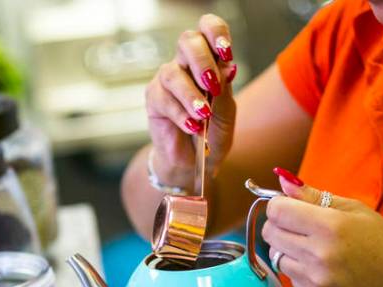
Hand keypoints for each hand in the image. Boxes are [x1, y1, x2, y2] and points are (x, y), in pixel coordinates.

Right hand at [145, 14, 237, 189]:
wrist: (196, 161)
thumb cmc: (212, 132)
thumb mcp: (226, 112)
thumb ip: (226, 89)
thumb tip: (229, 67)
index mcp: (208, 59)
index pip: (208, 28)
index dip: (215, 32)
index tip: (226, 52)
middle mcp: (186, 64)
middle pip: (187, 42)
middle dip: (202, 61)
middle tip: (213, 86)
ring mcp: (167, 80)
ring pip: (173, 73)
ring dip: (191, 94)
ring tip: (203, 115)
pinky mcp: (154, 99)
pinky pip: (164, 100)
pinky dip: (181, 114)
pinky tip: (193, 126)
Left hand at [263, 168, 382, 286]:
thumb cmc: (381, 241)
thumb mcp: (354, 209)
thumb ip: (314, 196)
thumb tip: (283, 181)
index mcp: (330, 226)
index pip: (277, 211)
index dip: (279, 205)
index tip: (290, 207)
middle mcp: (319, 254)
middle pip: (270, 233)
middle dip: (280, 225)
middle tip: (300, 227)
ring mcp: (316, 280)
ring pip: (276, 256)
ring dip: (288, 249)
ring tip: (314, 248)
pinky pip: (290, 277)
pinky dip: (299, 270)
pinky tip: (322, 268)